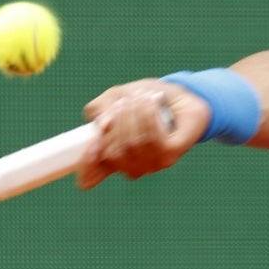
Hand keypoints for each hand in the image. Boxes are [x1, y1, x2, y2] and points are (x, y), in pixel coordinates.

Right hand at [77, 79, 210, 189]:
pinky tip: (152, 104)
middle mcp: (131, 166)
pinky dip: (149, 118)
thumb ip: (100, 109)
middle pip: (113, 152)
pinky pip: (154, 140)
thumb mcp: (116, 97)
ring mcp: (152, 164)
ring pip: (133, 144)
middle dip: (118, 121)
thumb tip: (101, 125)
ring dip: (135, 115)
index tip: (90, 146)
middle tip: (126, 100)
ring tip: (141, 97)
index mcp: (112, 156)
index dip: (88, 164)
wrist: (180, 95)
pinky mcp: (171, 155)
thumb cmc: (144, 99)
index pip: (92, 174)